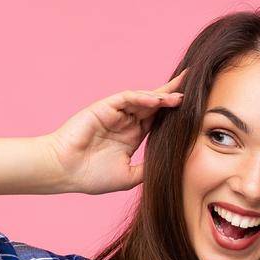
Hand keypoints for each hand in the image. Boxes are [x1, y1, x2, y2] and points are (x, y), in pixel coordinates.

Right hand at [43, 70, 187, 194]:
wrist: (64, 172)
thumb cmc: (90, 176)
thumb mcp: (128, 176)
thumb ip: (147, 170)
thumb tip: (172, 169)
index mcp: (132, 136)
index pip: (159, 120)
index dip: (175, 112)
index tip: (196, 107)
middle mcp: (126, 121)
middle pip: (154, 104)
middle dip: (173, 94)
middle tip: (194, 83)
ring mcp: (116, 113)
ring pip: (143, 99)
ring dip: (162, 96)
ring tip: (181, 95)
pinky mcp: (105, 107)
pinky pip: (127, 98)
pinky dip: (142, 98)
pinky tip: (157, 100)